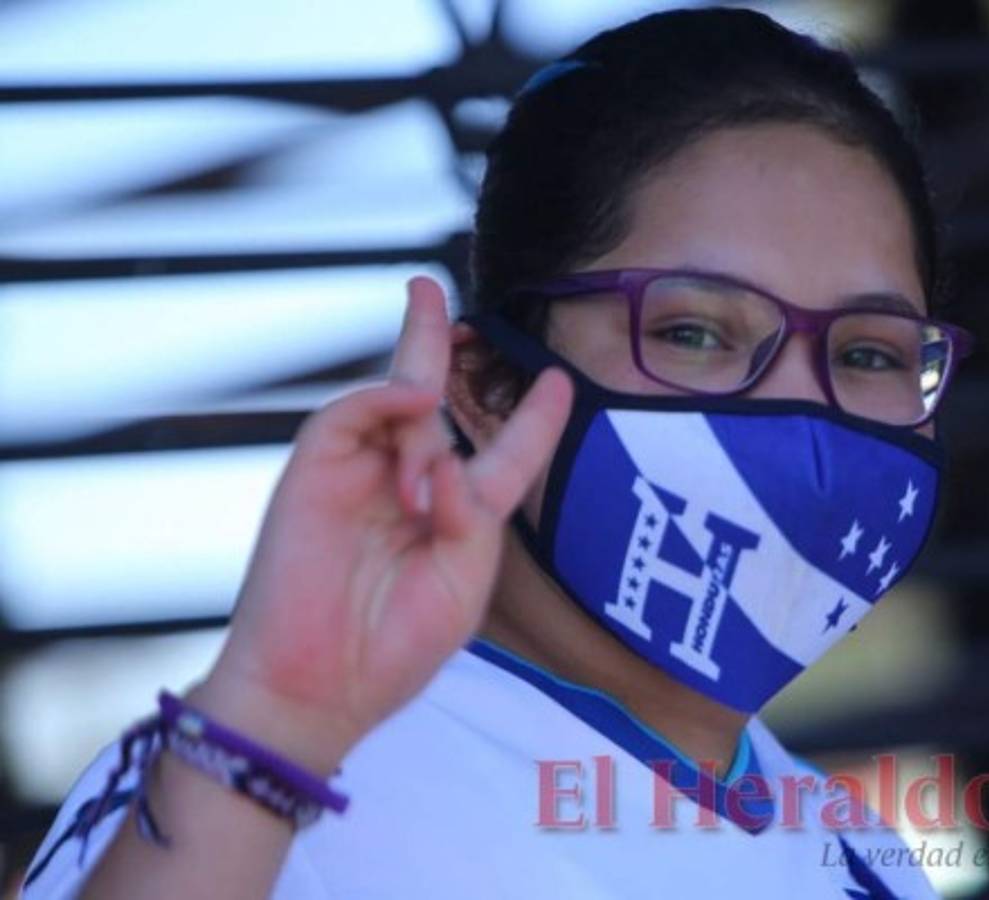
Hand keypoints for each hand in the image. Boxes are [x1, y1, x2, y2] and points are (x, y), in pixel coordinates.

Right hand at [192, 276, 571, 771]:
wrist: (318, 687)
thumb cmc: (395, 646)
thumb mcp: (463, 581)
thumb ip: (472, 511)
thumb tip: (442, 448)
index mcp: (455, 514)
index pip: (504, 453)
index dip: (533, 419)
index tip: (557, 380)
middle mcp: (407, 481)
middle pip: (430, 394)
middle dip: (435, 340)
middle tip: (436, 290)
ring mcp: (359, 471)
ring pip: (399, 400)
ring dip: (424, 427)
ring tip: (418, 497)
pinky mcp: (315, 469)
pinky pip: (352, 412)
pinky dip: (385, 398)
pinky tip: (414, 402)